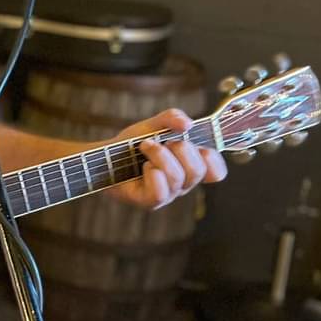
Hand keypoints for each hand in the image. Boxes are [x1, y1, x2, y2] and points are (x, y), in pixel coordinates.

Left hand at [109, 107, 227, 210]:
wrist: (104, 157)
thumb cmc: (131, 144)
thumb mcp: (153, 125)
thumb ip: (171, 118)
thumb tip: (187, 124)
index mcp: (189, 166)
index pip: (216, 172)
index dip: (214, 160)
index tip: (201, 147)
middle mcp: (182, 183)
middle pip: (197, 171)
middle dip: (181, 149)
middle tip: (162, 141)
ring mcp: (167, 195)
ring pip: (177, 177)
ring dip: (160, 155)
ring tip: (145, 147)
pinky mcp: (150, 202)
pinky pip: (160, 192)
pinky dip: (152, 173)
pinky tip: (143, 166)